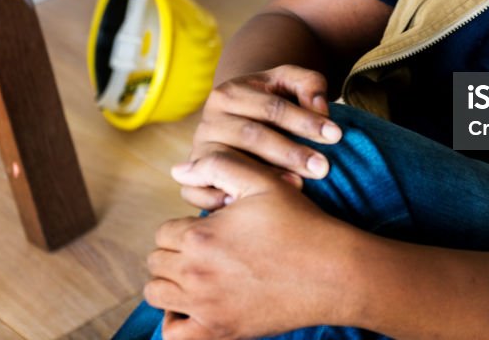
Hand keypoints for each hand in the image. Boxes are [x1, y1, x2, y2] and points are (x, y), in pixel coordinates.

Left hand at [145, 151, 355, 338]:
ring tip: (198, 273)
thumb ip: (218, 165)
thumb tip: (178, 170)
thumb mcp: (262, 182)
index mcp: (200, 236)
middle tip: (208, 249)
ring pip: (157, 293)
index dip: (185, 227)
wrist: (332, 272)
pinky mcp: (219, 332)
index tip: (210, 229)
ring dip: (171, 281)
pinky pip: (173, 334)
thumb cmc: (299, 223)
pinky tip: (194, 305)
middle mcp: (195, 274)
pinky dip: (176, 319)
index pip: (164, 231)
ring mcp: (205, 307)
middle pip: (157, 261)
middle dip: (176, 252)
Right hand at [184, 65, 342, 209]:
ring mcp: (199, 152)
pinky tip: (254, 206)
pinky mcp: (192, 180)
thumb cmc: (271, 102)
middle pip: (251, 136)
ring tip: (299, 187)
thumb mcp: (288, 83)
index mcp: (229, 93)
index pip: (271, 107)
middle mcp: (209, 122)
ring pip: (228, 164)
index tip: (336, 135)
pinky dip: (223, 201)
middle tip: (323, 167)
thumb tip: (320, 108)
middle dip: (290, 152)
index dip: (305, 120)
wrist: (238, 121)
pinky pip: (199, 193)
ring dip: (263, 177)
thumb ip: (309, 84)